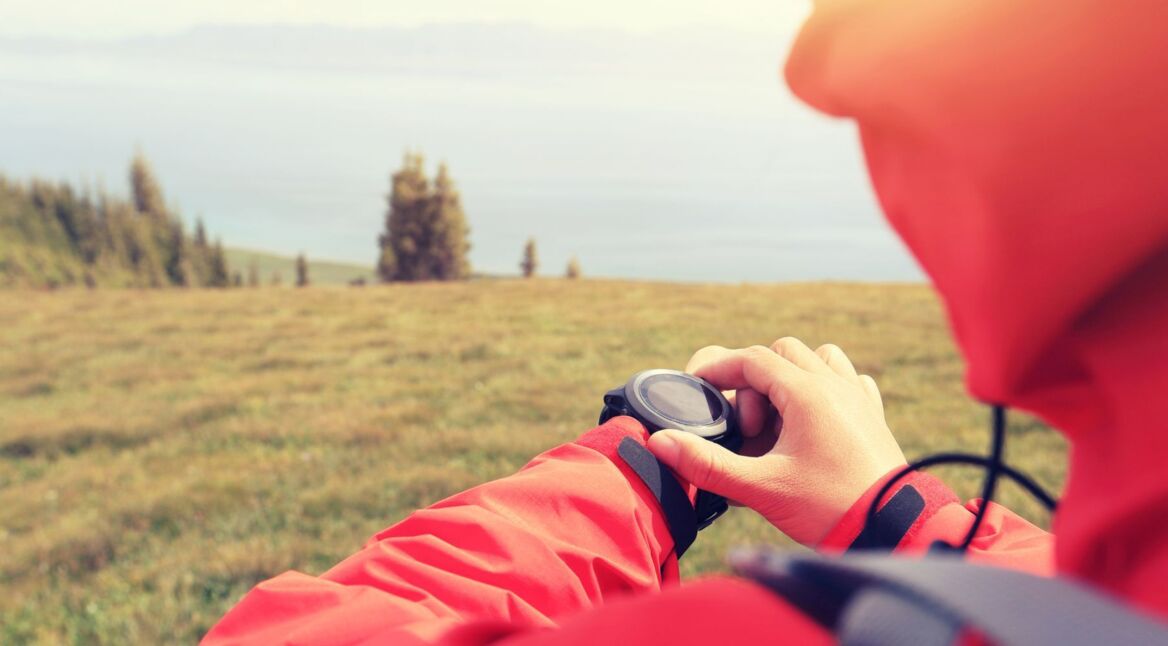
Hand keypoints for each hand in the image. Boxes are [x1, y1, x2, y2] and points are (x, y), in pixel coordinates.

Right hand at [646, 338, 906, 545]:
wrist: (892, 529)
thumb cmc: (829, 508)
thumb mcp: (760, 487)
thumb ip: (706, 464)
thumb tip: (660, 443)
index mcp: (807, 393)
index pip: (751, 359)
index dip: (718, 368)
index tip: (697, 385)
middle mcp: (835, 384)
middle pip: (782, 352)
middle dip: (754, 380)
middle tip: (747, 427)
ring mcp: (858, 397)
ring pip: (820, 358)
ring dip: (791, 376)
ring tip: (779, 419)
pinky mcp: (873, 416)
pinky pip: (849, 380)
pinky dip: (826, 388)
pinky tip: (815, 421)